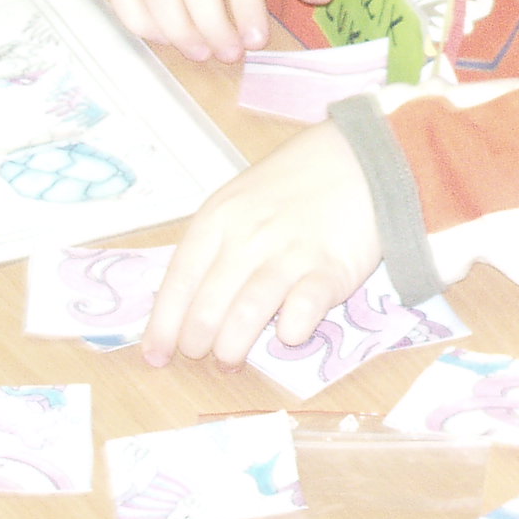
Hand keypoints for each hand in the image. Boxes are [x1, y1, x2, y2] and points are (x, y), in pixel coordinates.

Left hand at [143, 123, 382, 367]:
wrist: (362, 158)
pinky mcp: (330, 269)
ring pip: (246, 316)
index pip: (179, 282)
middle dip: (197, 344)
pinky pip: (301, 313)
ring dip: (232, 348)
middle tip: (204, 356)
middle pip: (207, 307)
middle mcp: (248, 237)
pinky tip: (287, 334)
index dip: (163, 325)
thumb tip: (188, 301)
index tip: (156, 355)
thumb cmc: (297, 181)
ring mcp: (289, 254)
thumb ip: (216, 243)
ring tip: (231, 360)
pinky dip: (289, 332)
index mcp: (218, 218)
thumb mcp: (241, 199)